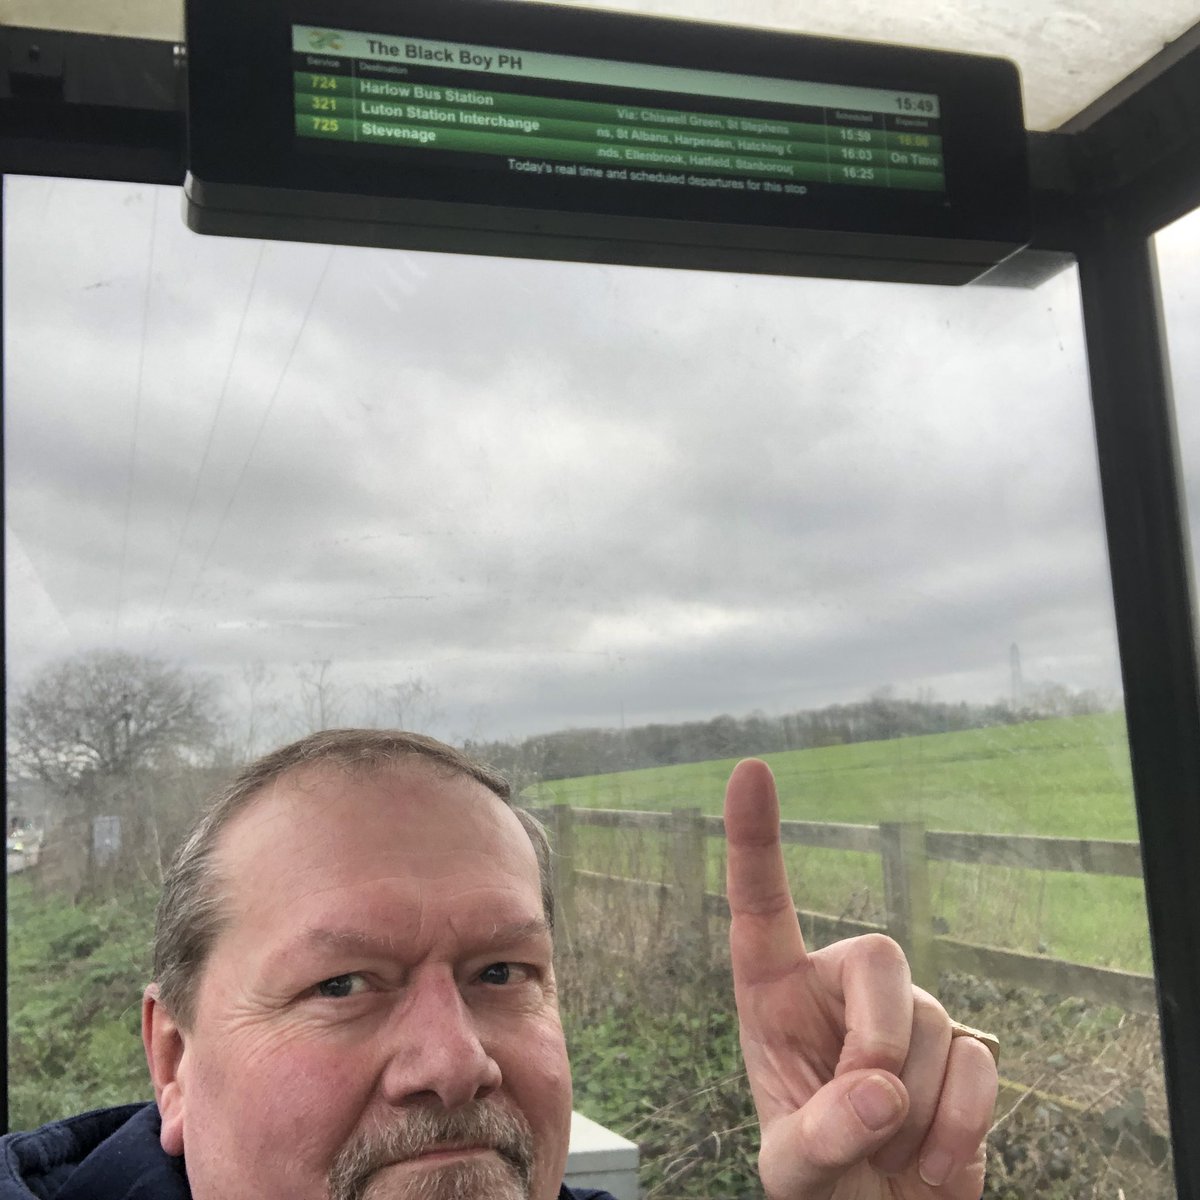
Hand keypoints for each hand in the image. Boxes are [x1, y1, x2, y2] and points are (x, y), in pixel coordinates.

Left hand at [724, 759, 997, 1199]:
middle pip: (879, 956)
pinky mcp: (962, 1053)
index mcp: (774, 992)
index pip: (761, 904)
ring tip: (889, 1147)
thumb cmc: (821, 1180)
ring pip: (934, 1023)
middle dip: (877, 1040)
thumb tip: (879, 1090)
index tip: (748, 769)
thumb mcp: (792, 1169)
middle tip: (865, 1111)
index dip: (754, 837)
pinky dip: (959, 1127)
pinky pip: (980, 1066)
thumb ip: (819, 1133)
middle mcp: (839, 987)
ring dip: (914, 1107)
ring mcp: (905, 1016)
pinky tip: (932, 1157)